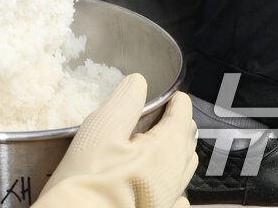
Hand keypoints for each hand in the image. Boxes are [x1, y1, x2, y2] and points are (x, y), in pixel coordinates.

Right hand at [32, 78, 197, 207]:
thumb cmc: (90, 179)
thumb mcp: (102, 130)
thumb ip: (125, 102)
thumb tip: (139, 82)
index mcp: (167, 151)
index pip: (182, 117)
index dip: (177, 102)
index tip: (172, 95)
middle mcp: (175, 177)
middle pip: (187, 143)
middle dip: (179, 125)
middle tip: (165, 114)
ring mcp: (169, 200)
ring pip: (183, 169)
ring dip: (177, 151)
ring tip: (162, 143)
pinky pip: (176, 195)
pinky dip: (173, 181)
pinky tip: (162, 182)